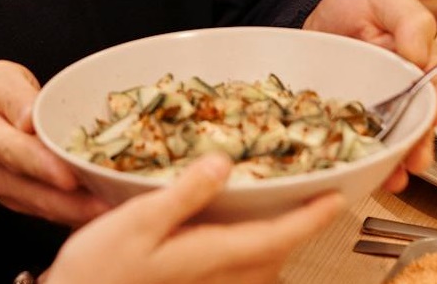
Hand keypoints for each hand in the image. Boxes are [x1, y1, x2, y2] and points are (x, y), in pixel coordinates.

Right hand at [0, 60, 109, 226]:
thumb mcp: (0, 79)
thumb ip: (14, 96)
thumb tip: (30, 120)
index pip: (10, 152)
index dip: (40, 165)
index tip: (69, 177)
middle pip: (34, 190)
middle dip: (71, 201)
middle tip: (108, 204)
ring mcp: (7, 193)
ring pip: (47, 208)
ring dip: (81, 212)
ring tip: (116, 208)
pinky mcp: (25, 204)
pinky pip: (55, 213)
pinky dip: (81, 212)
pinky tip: (109, 210)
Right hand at [43, 156, 345, 283]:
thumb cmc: (98, 270)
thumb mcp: (138, 221)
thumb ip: (184, 193)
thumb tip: (224, 163)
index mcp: (209, 255)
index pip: (276, 237)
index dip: (310, 218)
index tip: (338, 199)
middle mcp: (215, 278)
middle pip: (274, 258)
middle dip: (298, 231)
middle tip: (312, 200)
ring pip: (258, 272)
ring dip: (274, 245)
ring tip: (277, 214)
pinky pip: (235, 277)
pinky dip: (249, 257)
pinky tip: (230, 239)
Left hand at [302, 0, 436, 190]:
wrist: (308, 15)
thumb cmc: (353, 4)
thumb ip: (409, 19)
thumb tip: (419, 54)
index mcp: (419, 60)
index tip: (436, 116)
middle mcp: (403, 89)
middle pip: (419, 121)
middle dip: (421, 144)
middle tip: (417, 160)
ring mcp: (376, 107)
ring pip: (393, 138)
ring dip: (398, 160)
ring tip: (396, 177)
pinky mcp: (348, 118)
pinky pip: (360, 142)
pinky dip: (366, 160)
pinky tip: (368, 173)